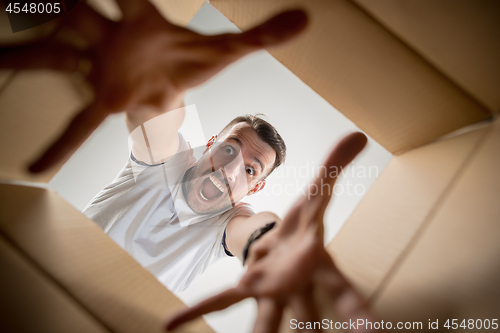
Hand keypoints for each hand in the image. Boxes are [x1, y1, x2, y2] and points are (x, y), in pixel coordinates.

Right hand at [0, 0, 306, 171]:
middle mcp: (116, 40)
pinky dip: (58, 144)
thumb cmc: (188, 60)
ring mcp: (102, 69)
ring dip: (25, 54)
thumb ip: (263, 33)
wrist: (169, 79)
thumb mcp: (226, 49)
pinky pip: (77, 124)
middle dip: (58, 7)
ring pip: (56, 56)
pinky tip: (34, 165)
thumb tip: (307, 18)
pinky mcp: (104, 101)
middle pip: (79, 15)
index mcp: (145, 22)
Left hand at [165, 132, 378, 332]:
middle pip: (306, 316)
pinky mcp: (247, 285)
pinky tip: (169, 324)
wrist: (288, 239)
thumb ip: (335, 164)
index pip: (344, 292)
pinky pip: (221, 298)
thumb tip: (359, 134)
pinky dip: (197, 309)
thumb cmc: (307, 224)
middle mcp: (298, 285)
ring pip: (265, 320)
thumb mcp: (318, 191)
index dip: (358, 314)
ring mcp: (270, 289)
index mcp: (319, 264)